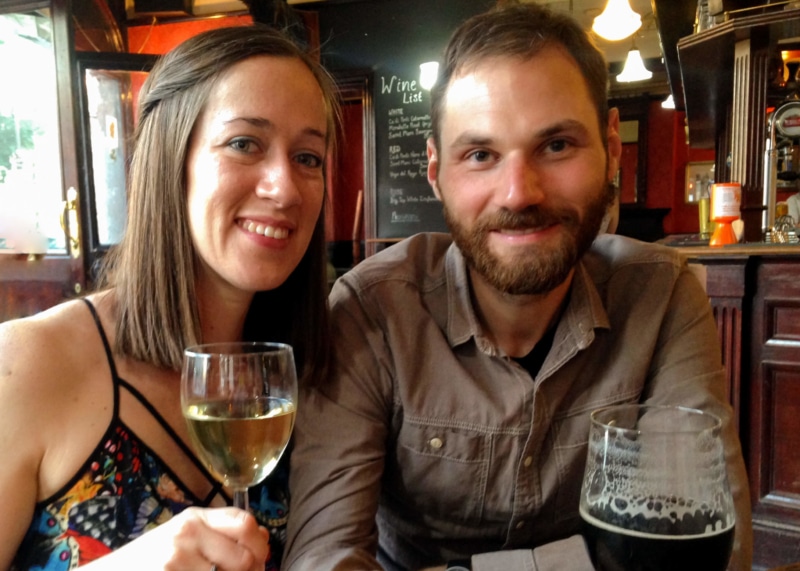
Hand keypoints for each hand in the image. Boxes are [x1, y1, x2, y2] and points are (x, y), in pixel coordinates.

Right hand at [82, 507, 269, 570]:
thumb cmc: (149, 559)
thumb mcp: (183, 536)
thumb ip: (220, 533)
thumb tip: (263, 536)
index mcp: (195, 517)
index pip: (245, 523)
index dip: (260, 545)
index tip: (260, 559)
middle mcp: (187, 533)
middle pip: (244, 556)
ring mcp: (177, 559)